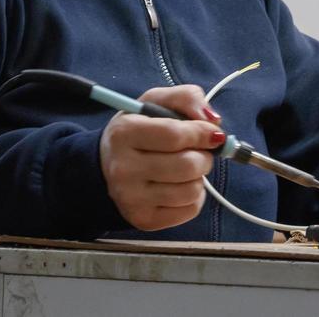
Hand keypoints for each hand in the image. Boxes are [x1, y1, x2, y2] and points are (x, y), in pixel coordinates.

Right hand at [99, 84, 225, 230]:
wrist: (105, 166)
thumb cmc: (137, 129)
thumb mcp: (155, 101)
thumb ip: (186, 98)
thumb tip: (213, 120)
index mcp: (124, 133)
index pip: (174, 135)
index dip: (201, 133)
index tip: (213, 133)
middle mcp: (123, 168)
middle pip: (187, 165)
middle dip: (204, 156)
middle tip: (199, 151)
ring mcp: (131, 198)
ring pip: (192, 190)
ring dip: (199, 177)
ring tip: (186, 169)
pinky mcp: (143, 220)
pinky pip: (190, 210)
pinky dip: (194, 197)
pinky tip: (179, 186)